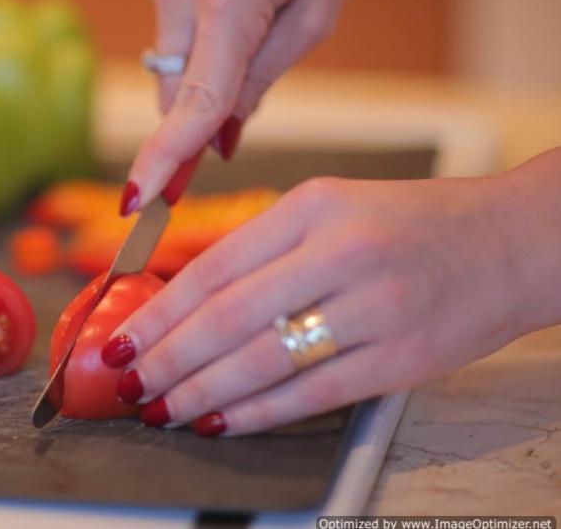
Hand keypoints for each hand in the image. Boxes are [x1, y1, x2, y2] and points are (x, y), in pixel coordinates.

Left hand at [101, 151, 560, 434]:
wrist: (510, 241)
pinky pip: (312, 393)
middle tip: (129, 384)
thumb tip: (183, 300)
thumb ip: (260, 249)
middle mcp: (340, 253)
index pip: (214, 268)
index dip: (158, 313)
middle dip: (167, 358)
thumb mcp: (328, 208)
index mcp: (312, 208)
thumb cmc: (409, 224)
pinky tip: (222, 421)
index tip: (119, 341)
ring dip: (203, 392)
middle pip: (228, 317)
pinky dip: (258, 412)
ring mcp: (374, 309)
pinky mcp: (400, 359)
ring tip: (164, 409)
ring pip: (264, 361)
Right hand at [122, 0, 366, 214]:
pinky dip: (199, 59)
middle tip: (242, 120)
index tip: (136, 203)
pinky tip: (235, 25)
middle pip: (177, 98)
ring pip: (171, 77)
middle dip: (204, 121)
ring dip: (204, 87)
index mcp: (229, 3)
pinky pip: (172, 49)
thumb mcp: (313, 18)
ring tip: (257, 39)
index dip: (165, 158)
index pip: (193, 103)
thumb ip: (259, 81)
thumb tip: (219, 140)